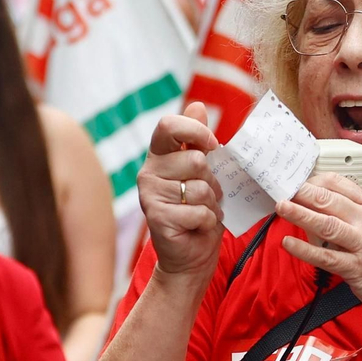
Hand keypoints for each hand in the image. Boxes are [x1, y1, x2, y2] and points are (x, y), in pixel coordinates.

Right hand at [139, 102, 223, 277]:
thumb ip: (199, 141)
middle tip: (206, 196)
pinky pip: (199, 211)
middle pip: (195, 160)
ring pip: (200, 188)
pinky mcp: (156, 218)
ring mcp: (149, 196)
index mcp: (160, 156)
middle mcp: (148, 172)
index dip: (195, 131)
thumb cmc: (199, 210)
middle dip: (212, 181)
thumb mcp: (204, 172)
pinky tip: (196, 227)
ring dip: (212, 203)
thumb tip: (198, 105)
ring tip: (201, 212)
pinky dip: (207, 221)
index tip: (213, 145)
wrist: (190, 255)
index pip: (168, 125)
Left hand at [275, 174, 361, 345]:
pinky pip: (325, 257)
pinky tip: (288, 243)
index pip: (345, 185)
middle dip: (305, 192)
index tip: (302, 178)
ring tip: (282, 207)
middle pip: (332, 201)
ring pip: (327, 224)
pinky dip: (304, 250)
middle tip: (285, 187)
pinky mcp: (356, 269)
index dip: (319, 179)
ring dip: (301, 214)